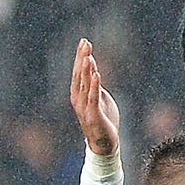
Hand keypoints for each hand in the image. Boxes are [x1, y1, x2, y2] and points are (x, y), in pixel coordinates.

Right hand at [70, 39, 120, 157]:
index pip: (79, 71)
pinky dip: (95, 85)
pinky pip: (94, 98)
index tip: (84, 41)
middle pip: (80, 74)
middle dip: (82, 58)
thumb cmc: (103, 120)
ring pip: (85, 84)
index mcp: (80, 93)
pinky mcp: (94, 114)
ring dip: (87, 69)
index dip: (81, 56)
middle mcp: (79, 98)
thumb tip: (95, 71)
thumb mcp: (100, 99)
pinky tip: (97, 74)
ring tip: (89, 55)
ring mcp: (85, 106)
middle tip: (85, 42)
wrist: (105, 143)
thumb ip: (96, 85)